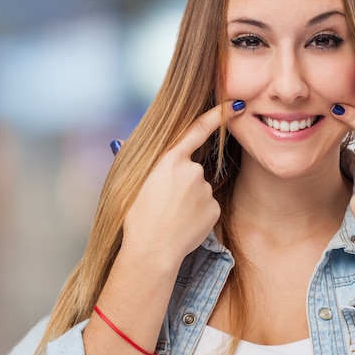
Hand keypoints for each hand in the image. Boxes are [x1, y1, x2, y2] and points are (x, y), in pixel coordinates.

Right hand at [120, 100, 244, 268]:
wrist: (151, 251)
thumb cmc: (136, 217)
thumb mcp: (131, 182)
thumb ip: (134, 159)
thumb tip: (119, 142)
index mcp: (169, 159)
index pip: (198, 129)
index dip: (218, 114)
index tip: (235, 104)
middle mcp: (192, 170)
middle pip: (193, 169)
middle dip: (183, 183)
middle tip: (165, 203)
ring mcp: (205, 189)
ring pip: (200, 189)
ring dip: (189, 199)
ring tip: (171, 216)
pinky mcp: (214, 208)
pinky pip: (207, 205)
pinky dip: (197, 213)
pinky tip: (183, 224)